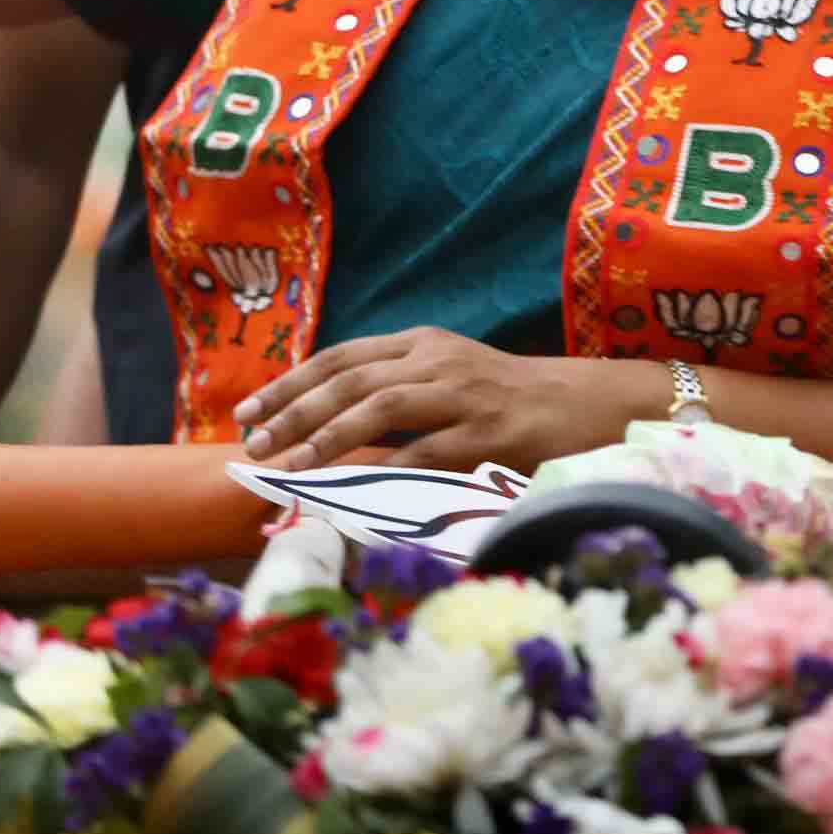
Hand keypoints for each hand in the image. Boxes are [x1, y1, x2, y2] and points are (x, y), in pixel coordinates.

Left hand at [237, 328, 649, 476]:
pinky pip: (426, 451)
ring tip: (292, 464)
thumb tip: (314, 429)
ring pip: (383, 407)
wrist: (583, 403)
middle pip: (353, 378)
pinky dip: (384, 472)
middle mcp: (440, 360)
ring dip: (330, 437)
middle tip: (256, 444)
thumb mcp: (445, 378)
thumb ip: (392, 391)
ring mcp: (466, 394)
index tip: (249, 413)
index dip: (290, 383)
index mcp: (423, 343)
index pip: (342, 356)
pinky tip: (353, 490)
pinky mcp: (489, 431)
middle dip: (296, 412)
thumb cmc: (503, 398)